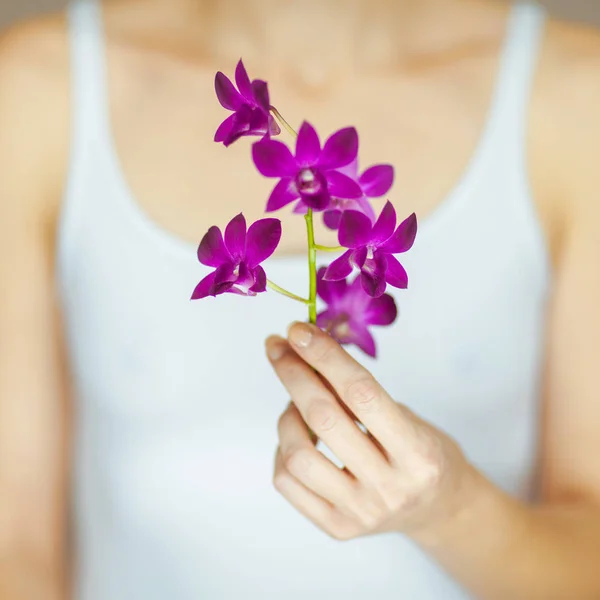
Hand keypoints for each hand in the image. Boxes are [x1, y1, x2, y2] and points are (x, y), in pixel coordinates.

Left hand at [266, 322, 482, 542]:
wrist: (438, 510)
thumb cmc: (425, 454)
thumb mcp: (410, 418)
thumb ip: (363, 396)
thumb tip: (310, 355)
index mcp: (418, 453)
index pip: (361, 393)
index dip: (325, 356)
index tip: (298, 330)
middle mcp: (389, 487)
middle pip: (324, 418)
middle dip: (294, 373)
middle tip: (279, 347)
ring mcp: (360, 513)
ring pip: (298, 454)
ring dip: (287, 415)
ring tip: (295, 402)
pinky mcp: (337, 528)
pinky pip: (288, 482)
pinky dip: (282, 449)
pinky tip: (296, 435)